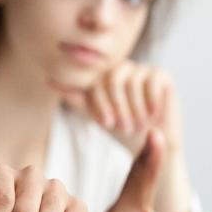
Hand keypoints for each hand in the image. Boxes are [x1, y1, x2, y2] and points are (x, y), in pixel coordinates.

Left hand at [65, 61, 183, 155]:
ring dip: (134, 108)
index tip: (106, 123)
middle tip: (124, 126)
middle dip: (117, 107)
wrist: (149, 143)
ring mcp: (142, 69)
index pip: (95, 81)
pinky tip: (152, 114)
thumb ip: (75, 96)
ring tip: (138, 124)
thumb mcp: (94, 114)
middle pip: (112, 79)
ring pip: (132, 82)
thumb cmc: (120, 128)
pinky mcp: (162, 75)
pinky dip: (150, 101)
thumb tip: (49, 79)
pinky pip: (152, 82)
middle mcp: (122, 67)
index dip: (100, 103)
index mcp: (103, 75)